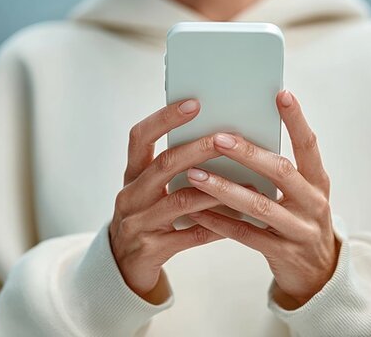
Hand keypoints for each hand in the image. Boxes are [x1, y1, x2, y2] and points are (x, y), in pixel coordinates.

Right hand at [110, 99, 223, 302]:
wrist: (123, 266)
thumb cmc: (147, 218)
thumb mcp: (152, 191)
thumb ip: (175, 168)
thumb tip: (222, 139)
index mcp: (132, 175)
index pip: (141, 137)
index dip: (164, 118)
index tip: (194, 103)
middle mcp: (131, 195)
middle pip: (164, 165)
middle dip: (197, 149)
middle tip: (225, 137)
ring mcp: (137, 223)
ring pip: (179, 201)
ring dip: (215, 190)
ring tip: (247, 184)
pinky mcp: (150, 249)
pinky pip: (188, 236)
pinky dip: (215, 227)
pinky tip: (238, 220)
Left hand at [186, 90, 337, 308]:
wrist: (319, 275)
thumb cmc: (301, 223)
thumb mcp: (302, 196)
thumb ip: (280, 172)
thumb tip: (239, 136)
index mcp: (319, 182)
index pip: (309, 146)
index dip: (296, 120)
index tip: (281, 94)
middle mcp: (313, 203)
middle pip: (281, 172)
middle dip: (248, 153)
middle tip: (218, 137)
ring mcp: (300, 230)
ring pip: (260, 205)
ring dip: (224, 188)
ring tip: (195, 174)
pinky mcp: (283, 253)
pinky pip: (247, 234)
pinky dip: (220, 222)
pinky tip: (197, 212)